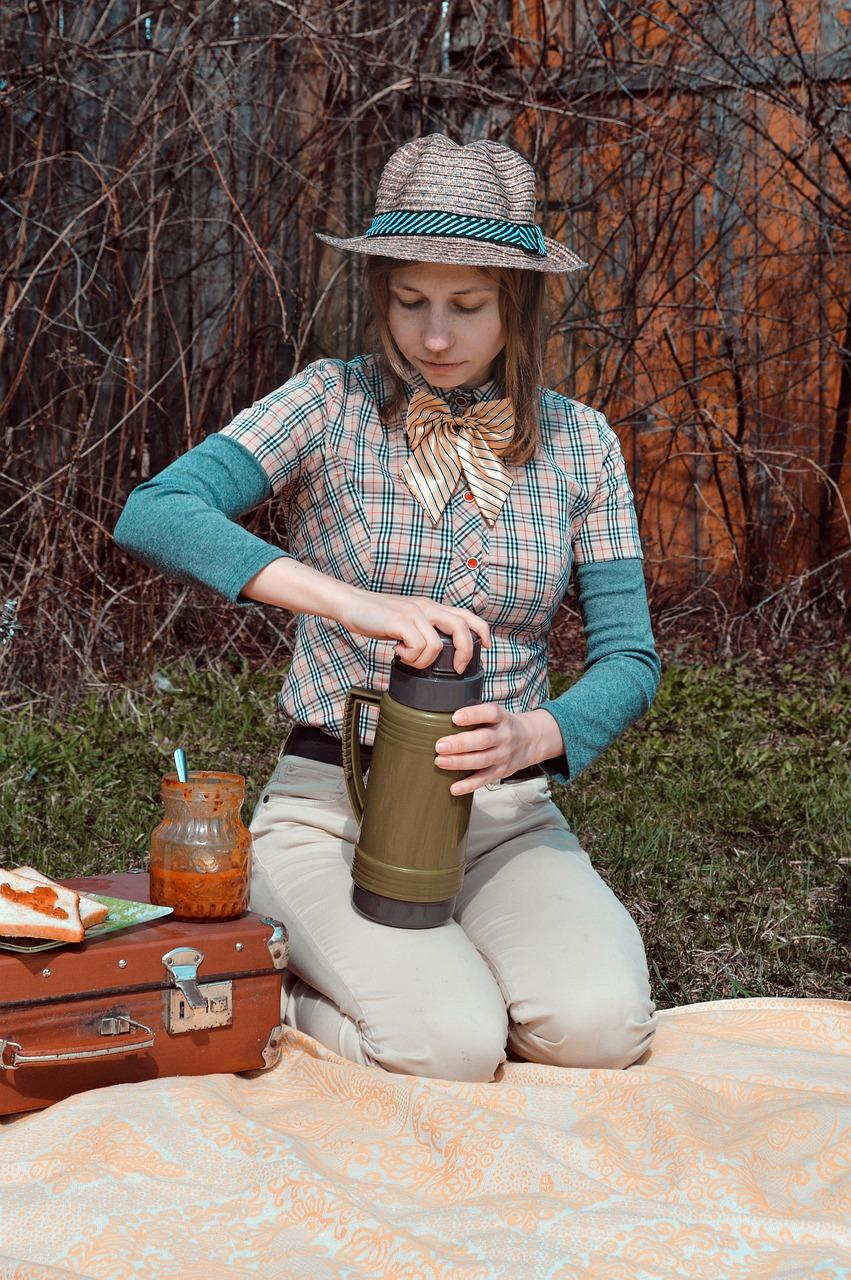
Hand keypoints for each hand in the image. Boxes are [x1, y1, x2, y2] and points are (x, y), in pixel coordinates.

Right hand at [337, 587, 489, 673]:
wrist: (352, 604)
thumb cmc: (378, 616)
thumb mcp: (408, 620)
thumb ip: (423, 629)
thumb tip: (437, 652)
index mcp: (432, 607)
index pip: (467, 615)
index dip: (482, 631)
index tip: (486, 646)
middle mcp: (427, 607)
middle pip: (462, 627)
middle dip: (465, 652)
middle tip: (457, 669)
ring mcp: (414, 613)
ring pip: (437, 645)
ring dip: (423, 661)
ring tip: (408, 658)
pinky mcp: (401, 621)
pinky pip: (419, 646)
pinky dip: (410, 657)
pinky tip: (398, 653)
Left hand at [434, 706, 562, 794]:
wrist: (532, 740)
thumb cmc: (504, 725)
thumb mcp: (496, 713)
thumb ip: (475, 714)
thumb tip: (440, 715)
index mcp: (502, 718)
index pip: (489, 713)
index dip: (473, 715)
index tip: (455, 717)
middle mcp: (504, 736)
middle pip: (483, 740)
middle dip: (460, 744)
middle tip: (440, 745)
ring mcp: (503, 756)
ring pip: (482, 761)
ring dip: (460, 762)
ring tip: (440, 761)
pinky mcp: (501, 772)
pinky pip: (484, 779)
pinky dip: (469, 785)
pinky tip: (454, 788)